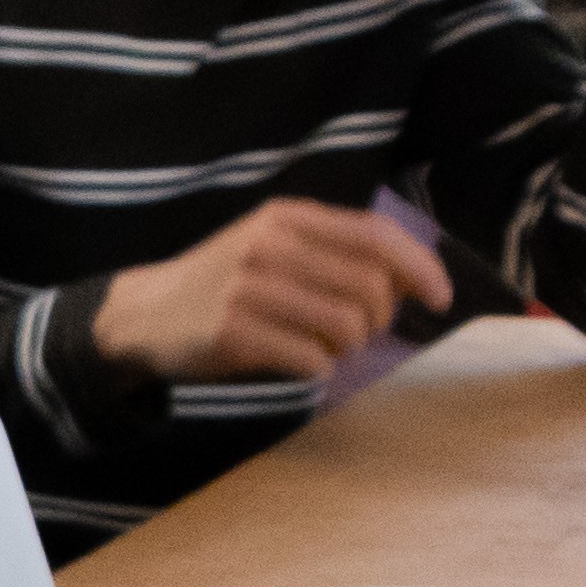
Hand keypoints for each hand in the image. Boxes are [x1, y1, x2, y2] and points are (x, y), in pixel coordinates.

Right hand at [83, 196, 454, 383]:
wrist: (145, 314)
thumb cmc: (224, 283)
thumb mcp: (273, 246)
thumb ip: (333, 253)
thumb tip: (408, 282)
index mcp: (286, 218)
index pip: (375, 235)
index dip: (420, 267)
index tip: (441, 298)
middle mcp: (268, 245)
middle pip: (370, 288)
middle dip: (378, 320)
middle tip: (356, 333)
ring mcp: (248, 289)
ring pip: (346, 326)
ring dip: (348, 347)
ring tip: (322, 346)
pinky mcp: (233, 333)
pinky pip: (311, 359)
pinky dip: (317, 368)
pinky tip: (295, 361)